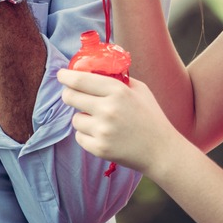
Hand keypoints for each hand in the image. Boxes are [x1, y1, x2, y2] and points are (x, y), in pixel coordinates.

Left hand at [57, 68, 178, 174]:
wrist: (161, 150)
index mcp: (118, 91)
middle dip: (69, 94)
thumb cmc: (150, 116)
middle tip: (73, 95)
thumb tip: (93, 71)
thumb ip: (117, 79)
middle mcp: (108, 109)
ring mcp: (102, 131)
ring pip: (75, 119)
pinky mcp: (99, 149)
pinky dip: (87, 135)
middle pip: (70, 97)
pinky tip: (103, 134)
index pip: (80, 80)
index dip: (66, 76)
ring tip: (100, 120)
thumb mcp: (140, 89)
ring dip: (82, 117)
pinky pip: (79, 137)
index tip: (61, 75)